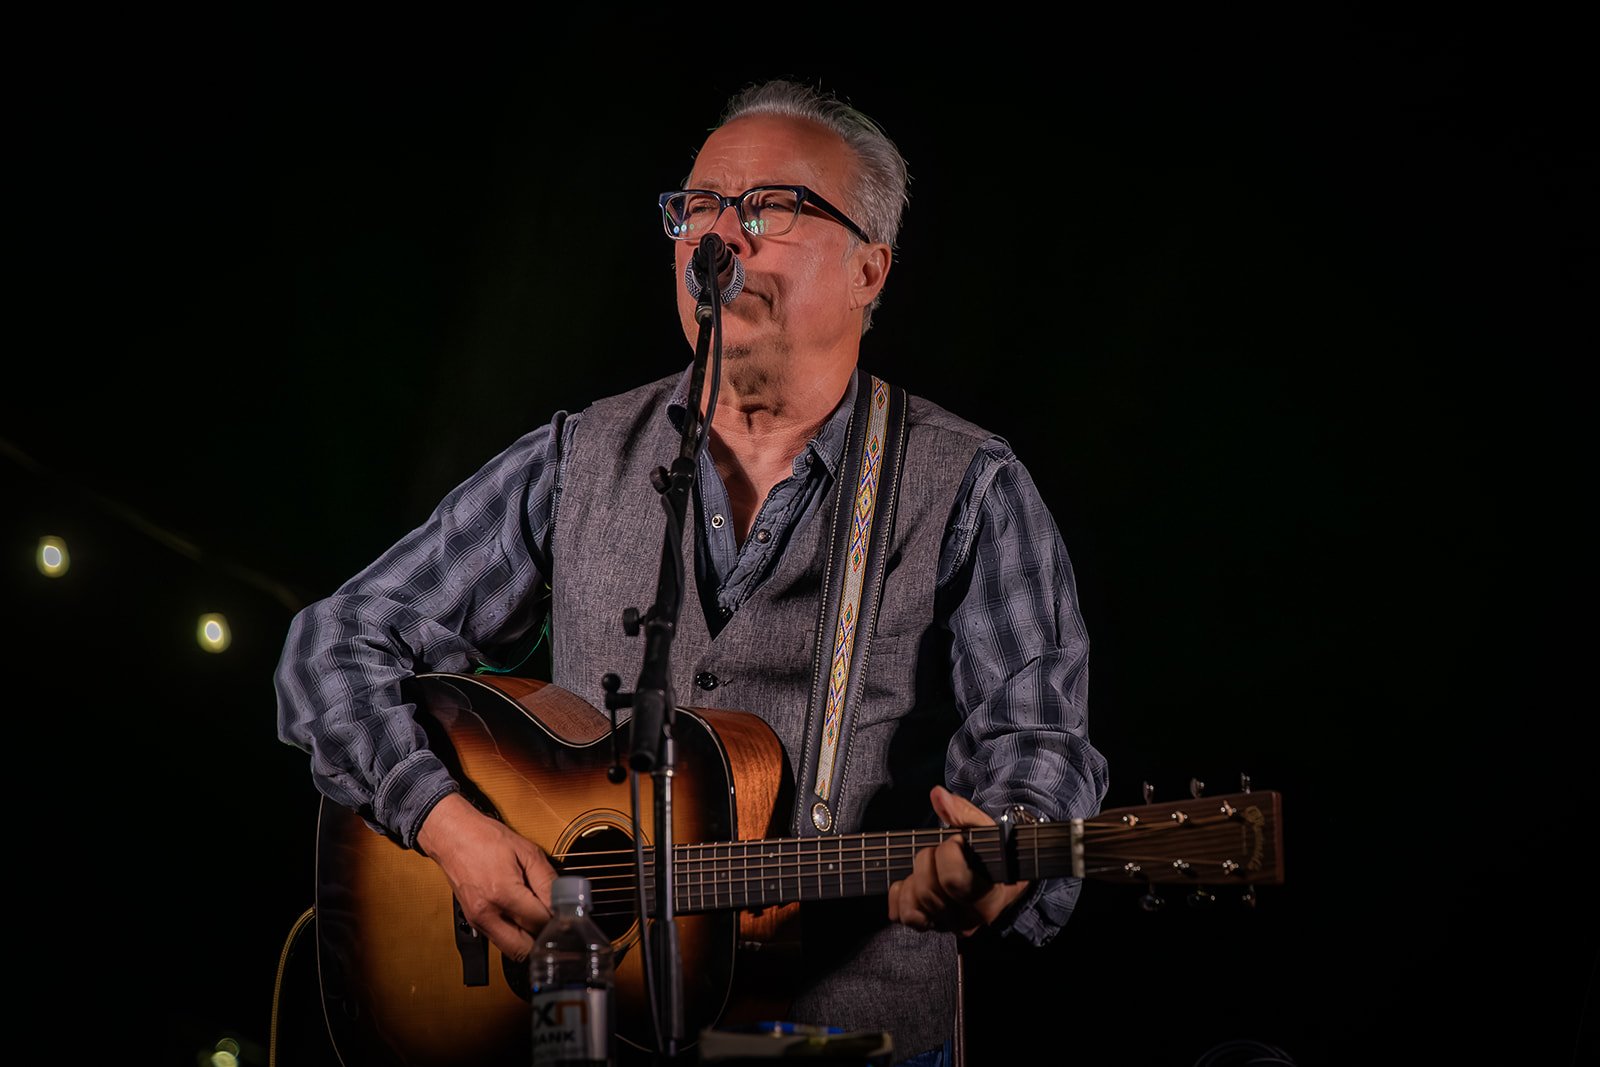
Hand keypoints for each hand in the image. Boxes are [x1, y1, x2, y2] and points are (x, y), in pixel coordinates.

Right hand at [415, 791, 557, 962]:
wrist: (453, 836)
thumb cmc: (485, 838)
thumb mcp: (527, 852)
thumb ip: (547, 880)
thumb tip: (563, 902)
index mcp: (502, 893)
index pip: (539, 923)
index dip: (558, 921)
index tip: (568, 915)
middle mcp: (487, 913)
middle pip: (524, 949)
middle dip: (543, 940)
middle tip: (556, 925)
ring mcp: (478, 921)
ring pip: (511, 950)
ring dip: (529, 941)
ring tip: (540, 920)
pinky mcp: (474, 921)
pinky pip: (500, 940)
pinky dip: (515, 936)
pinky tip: (524, 919)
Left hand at [887, 786, 1031, 936]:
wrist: (999, 880)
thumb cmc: (995, 854)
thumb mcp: (989, 833)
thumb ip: (964, 814)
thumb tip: (938, 795)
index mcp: (989, 898)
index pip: (954, 880)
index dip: (948, 853)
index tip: (956, 840)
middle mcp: (968, 919)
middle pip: (929, 892)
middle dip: (927, 859)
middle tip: (940, 849)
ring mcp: (947, 925)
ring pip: (913, 910)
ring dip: (912, 880)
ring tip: (927, 866)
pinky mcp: (928, 925)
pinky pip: (900, 916)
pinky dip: (899, 896)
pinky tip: (911, 881)